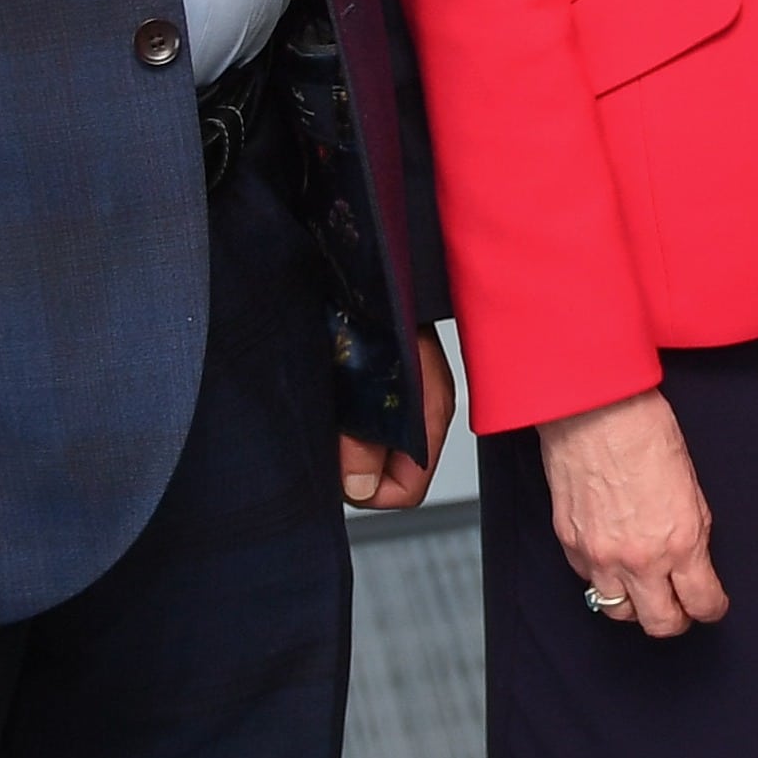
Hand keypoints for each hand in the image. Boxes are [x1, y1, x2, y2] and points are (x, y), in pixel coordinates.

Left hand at [339, 318, 459, 511]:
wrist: (365, 267)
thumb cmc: (365, 310)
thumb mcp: (359, 385)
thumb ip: (361, 441)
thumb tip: (360, 489)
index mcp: (429, 416)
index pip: (405, 491)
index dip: (367, 489)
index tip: (337, 466)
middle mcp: (422, 413)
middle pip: (389, 476)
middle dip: (355, 468)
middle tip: (328, 436)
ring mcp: (406, 400)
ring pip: (374, 452)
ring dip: (347, 444)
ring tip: (327, 410)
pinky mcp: (386, 387)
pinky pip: (365, 428)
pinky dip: (344, 424)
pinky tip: (330, 398)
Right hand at [541, 387, 726, 635]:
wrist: (594, 410)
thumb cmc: (645, 432)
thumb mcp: (692, 486)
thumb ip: (693, 531)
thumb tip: (692, 558)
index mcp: (680, 541)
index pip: (701, 602)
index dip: (712, 609)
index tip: (712, 605)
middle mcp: (639, 559)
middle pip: (660, 624)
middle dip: (676, 620)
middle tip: (681, 608)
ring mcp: (600, 557)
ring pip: (618, 613)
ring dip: (635, 606)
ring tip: (644, 589)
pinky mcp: (570, 546)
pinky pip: (589, 582)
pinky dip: (603, 580)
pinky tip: (613, 562)